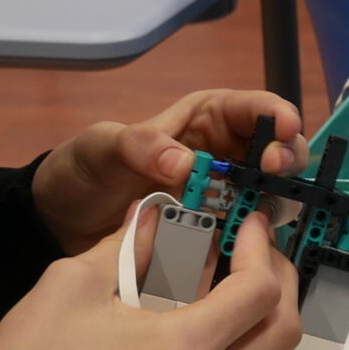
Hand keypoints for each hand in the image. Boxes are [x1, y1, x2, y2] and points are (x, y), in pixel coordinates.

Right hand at [0, 212, 302, 349]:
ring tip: (218, 283)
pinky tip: (186, 328)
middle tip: (256, 252)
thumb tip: (160, 211)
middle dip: (280, 283)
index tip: (250, 224)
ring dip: (252, 319)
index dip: (262, 248)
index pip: (260, 291)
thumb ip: (130, 245)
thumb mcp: (72, 284)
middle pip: (282, 333)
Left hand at [31, 90, 301, 256]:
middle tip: (273, 173)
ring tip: (258, 210)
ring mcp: (224, 195)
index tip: (283, 131)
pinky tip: (243, 240)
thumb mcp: (101, 147)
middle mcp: (225, 154)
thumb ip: (139, 146)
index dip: (277, 116)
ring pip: (270, 193)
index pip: (255, 109)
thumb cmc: (82, 172)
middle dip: (286, 159)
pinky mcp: (216, 231)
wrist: (62, 223)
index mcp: (205, 119)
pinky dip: (252, 237)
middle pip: (277, 151)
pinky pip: (247, 232)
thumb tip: (185, 163)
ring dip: (273, 201)